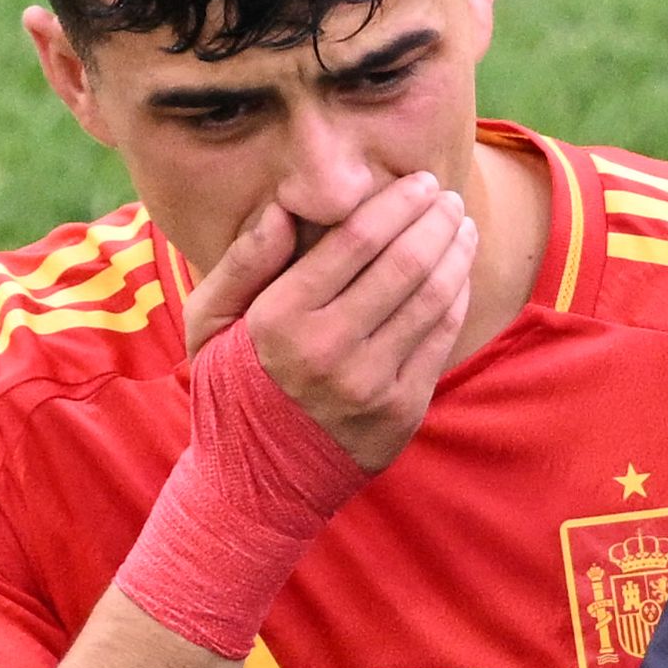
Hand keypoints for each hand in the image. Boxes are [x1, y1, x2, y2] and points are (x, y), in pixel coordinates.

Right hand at [181, 172, 480, 471]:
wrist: (256, 486)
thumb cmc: (231, 390)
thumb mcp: (206, 323)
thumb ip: (242, 262)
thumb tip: (283, 207)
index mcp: (280, 319)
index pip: (356, 241)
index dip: (396, 202)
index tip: (418, 181)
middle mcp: (329, 350)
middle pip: (405, 262)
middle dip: (434, 218)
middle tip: (448, 195)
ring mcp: (371, 385)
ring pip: (432, 297)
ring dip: (455, 251)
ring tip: (461, 225)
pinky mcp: (401, 411)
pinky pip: (441, 339)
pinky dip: (456, 296)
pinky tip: (458, 272)